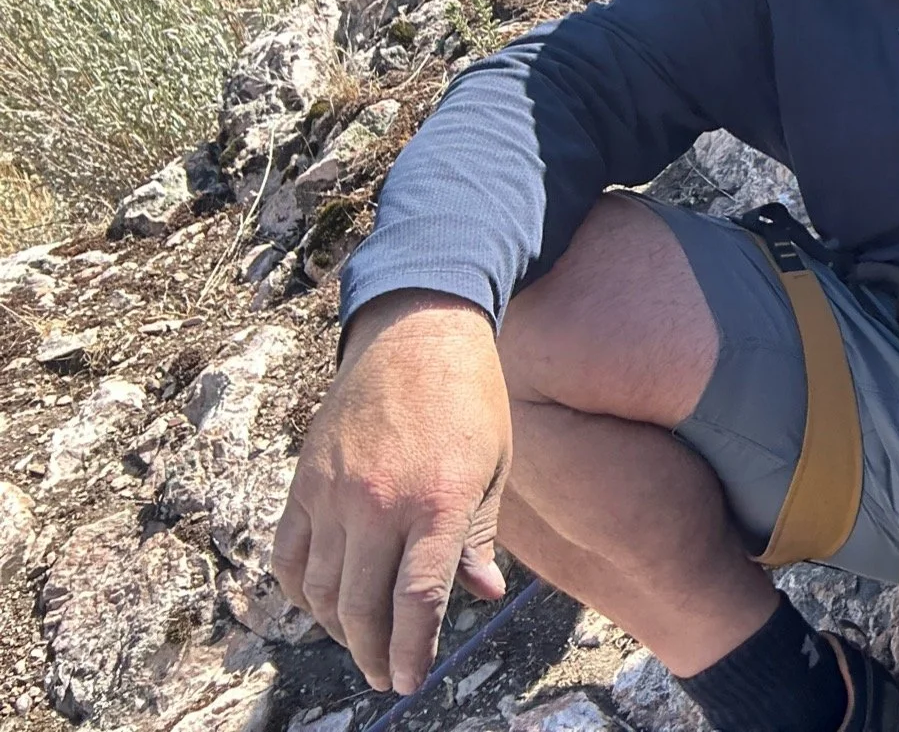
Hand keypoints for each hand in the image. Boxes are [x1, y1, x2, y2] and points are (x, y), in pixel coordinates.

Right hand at [273, 290, 511, 694]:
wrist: (417, 331)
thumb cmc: (471, 399)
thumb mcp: (494, 466)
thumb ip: (477, 534)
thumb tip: (482, 593)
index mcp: (435, 501)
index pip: (416, 600)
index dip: (411, 651)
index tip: (408, 682)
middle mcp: (378, 502)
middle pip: (363, 606)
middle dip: (374, 652)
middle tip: (384, 674)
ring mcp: (332, 492)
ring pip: (321, 589)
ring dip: (339, 628)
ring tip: (361, 642)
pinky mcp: (303, 479)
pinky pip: (289, 554)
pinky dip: (302, 589)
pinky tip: (322, 602)